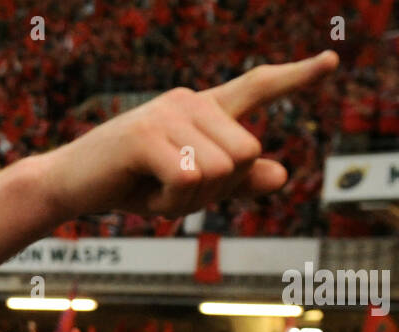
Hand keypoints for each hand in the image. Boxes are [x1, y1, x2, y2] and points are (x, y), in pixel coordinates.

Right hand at [36, 52, 338, 218]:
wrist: (67, 186)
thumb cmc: (125, 184)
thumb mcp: (184, 186)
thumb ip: (233, 182)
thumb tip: (282, 174)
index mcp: (200, 110)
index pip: (256, 87)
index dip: (296, 78)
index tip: (331, 62)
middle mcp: (188, 102)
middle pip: (247, 154)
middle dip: (217, 191)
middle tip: (172, 192)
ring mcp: (167, 114)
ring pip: (220, 172)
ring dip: (190, 201)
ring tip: (153, 190)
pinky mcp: (146, 135)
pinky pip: (188, 180)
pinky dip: (169, 202)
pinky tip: (143, 194)